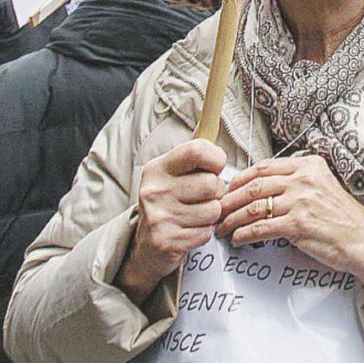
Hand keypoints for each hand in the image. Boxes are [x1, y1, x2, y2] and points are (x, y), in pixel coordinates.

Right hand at [117, 139, 226, 303]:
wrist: (147, 246)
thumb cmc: (170, 202)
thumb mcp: (175, 173)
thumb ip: (194, 151)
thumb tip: (211, 117)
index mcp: (157, 167)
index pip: (198, 150)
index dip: (216, 159)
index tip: (213, 168)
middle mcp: (154, 190)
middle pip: (212, 184)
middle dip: (216, 193)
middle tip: (202, 198)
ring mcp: (158, 217)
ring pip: (213, 210)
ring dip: (211, 215)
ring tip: (195, 215)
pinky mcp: (166, 241)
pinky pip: (207, 232)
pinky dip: (204, 233)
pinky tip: (189, 231)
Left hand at [215, 155, 363, 288]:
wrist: (362, 239)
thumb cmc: (340, 215)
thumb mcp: (321, 185)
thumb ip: (295, 180)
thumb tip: (260, 186)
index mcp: (309, 165)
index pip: (264, 167)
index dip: (240, 179)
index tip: (227, 190)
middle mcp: (304, 179)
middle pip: (255, 185)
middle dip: (230, 199)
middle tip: (217, 210)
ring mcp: (301, 201)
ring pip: (254, 207)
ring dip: (232, 219)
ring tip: (222, 227)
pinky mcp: (298, 224)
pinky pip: (260, 228)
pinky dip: (243, 233)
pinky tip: (237, 238)